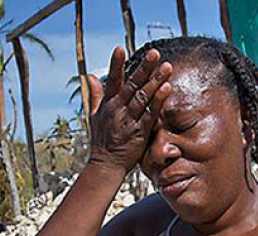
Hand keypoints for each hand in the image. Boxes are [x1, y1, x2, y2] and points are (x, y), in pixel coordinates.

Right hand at [87, 46, 172, 175]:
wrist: (106, 165)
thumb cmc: (102, 140)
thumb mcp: (94, 116)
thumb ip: (95, 94)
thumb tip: (90, 75)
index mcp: (107, 104)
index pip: (111, 80)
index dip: (115, 64)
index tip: (119, 48)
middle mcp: (117, 109)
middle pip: (131, 84)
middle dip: (144, 68)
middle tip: (155, 53)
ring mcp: (128, 120)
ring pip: (143, 96)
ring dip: (155, 81)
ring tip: (166, 67)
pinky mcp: (139, 131)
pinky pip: (150, 113)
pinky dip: (158, 100)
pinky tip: (167, 88)